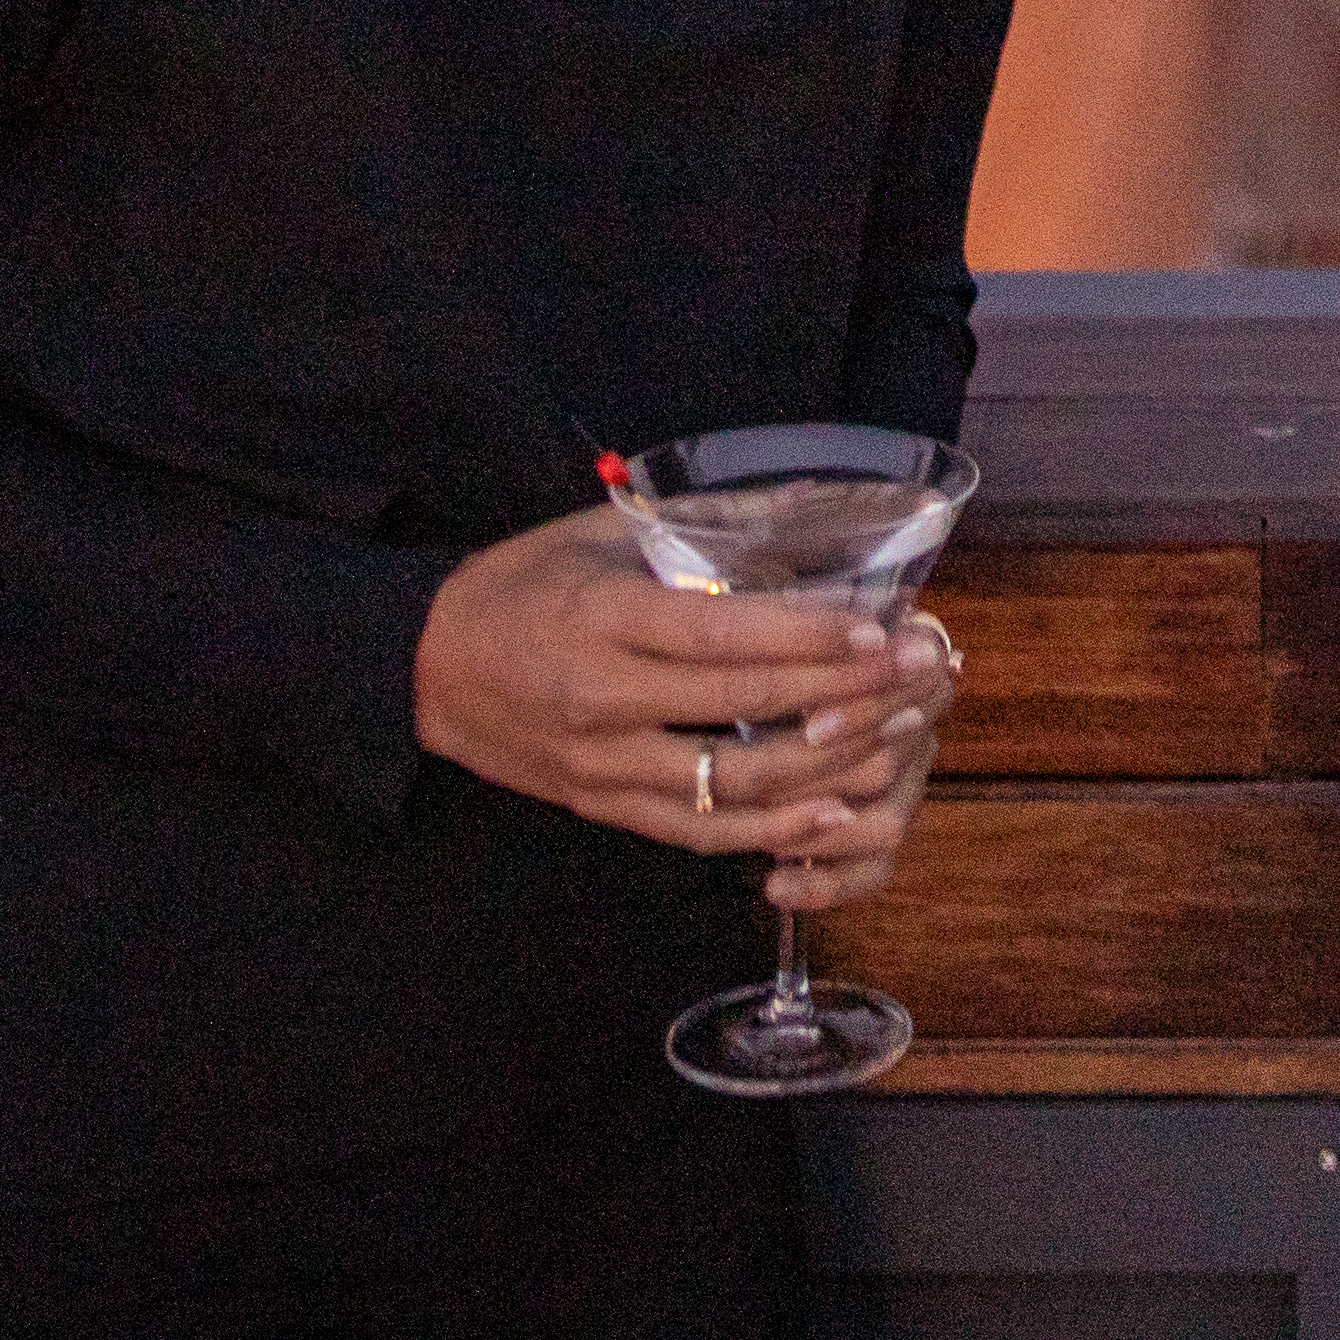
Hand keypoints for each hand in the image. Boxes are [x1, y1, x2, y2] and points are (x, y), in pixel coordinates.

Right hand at [412, 511, 957, 866]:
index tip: (874, 629)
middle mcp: (603, 700)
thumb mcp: (591, 534)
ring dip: (823, 766)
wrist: (426, 670)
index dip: (802, 636)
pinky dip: (769, 828)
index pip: (717, 633)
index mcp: (601, 619)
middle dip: (840, 694)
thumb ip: (685, 531)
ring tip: (894, 739)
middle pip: (740, 708)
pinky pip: (697, 829)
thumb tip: (797, 509)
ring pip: (730, 783)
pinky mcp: (604, 808)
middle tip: (913, 675)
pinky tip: (830, 810)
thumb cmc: (518, 586)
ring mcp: (604, 765)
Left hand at [755, 611, 950, 917]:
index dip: (863, 709)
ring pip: (886, 824)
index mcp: (912, 662)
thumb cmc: (772, 635)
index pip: (916, 690)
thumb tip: (796, 619)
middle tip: (769, 778)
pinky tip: (773, 886)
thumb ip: (798, 617)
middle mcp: (918, 726)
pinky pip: (870, 871)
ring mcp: (903, 785)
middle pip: (894, 760)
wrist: (782, 676)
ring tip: (764, 831)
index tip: (809, 723)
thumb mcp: (783, 614)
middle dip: (830, 771)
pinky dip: (825, 886)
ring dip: (823, 831)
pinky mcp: (876, 837)